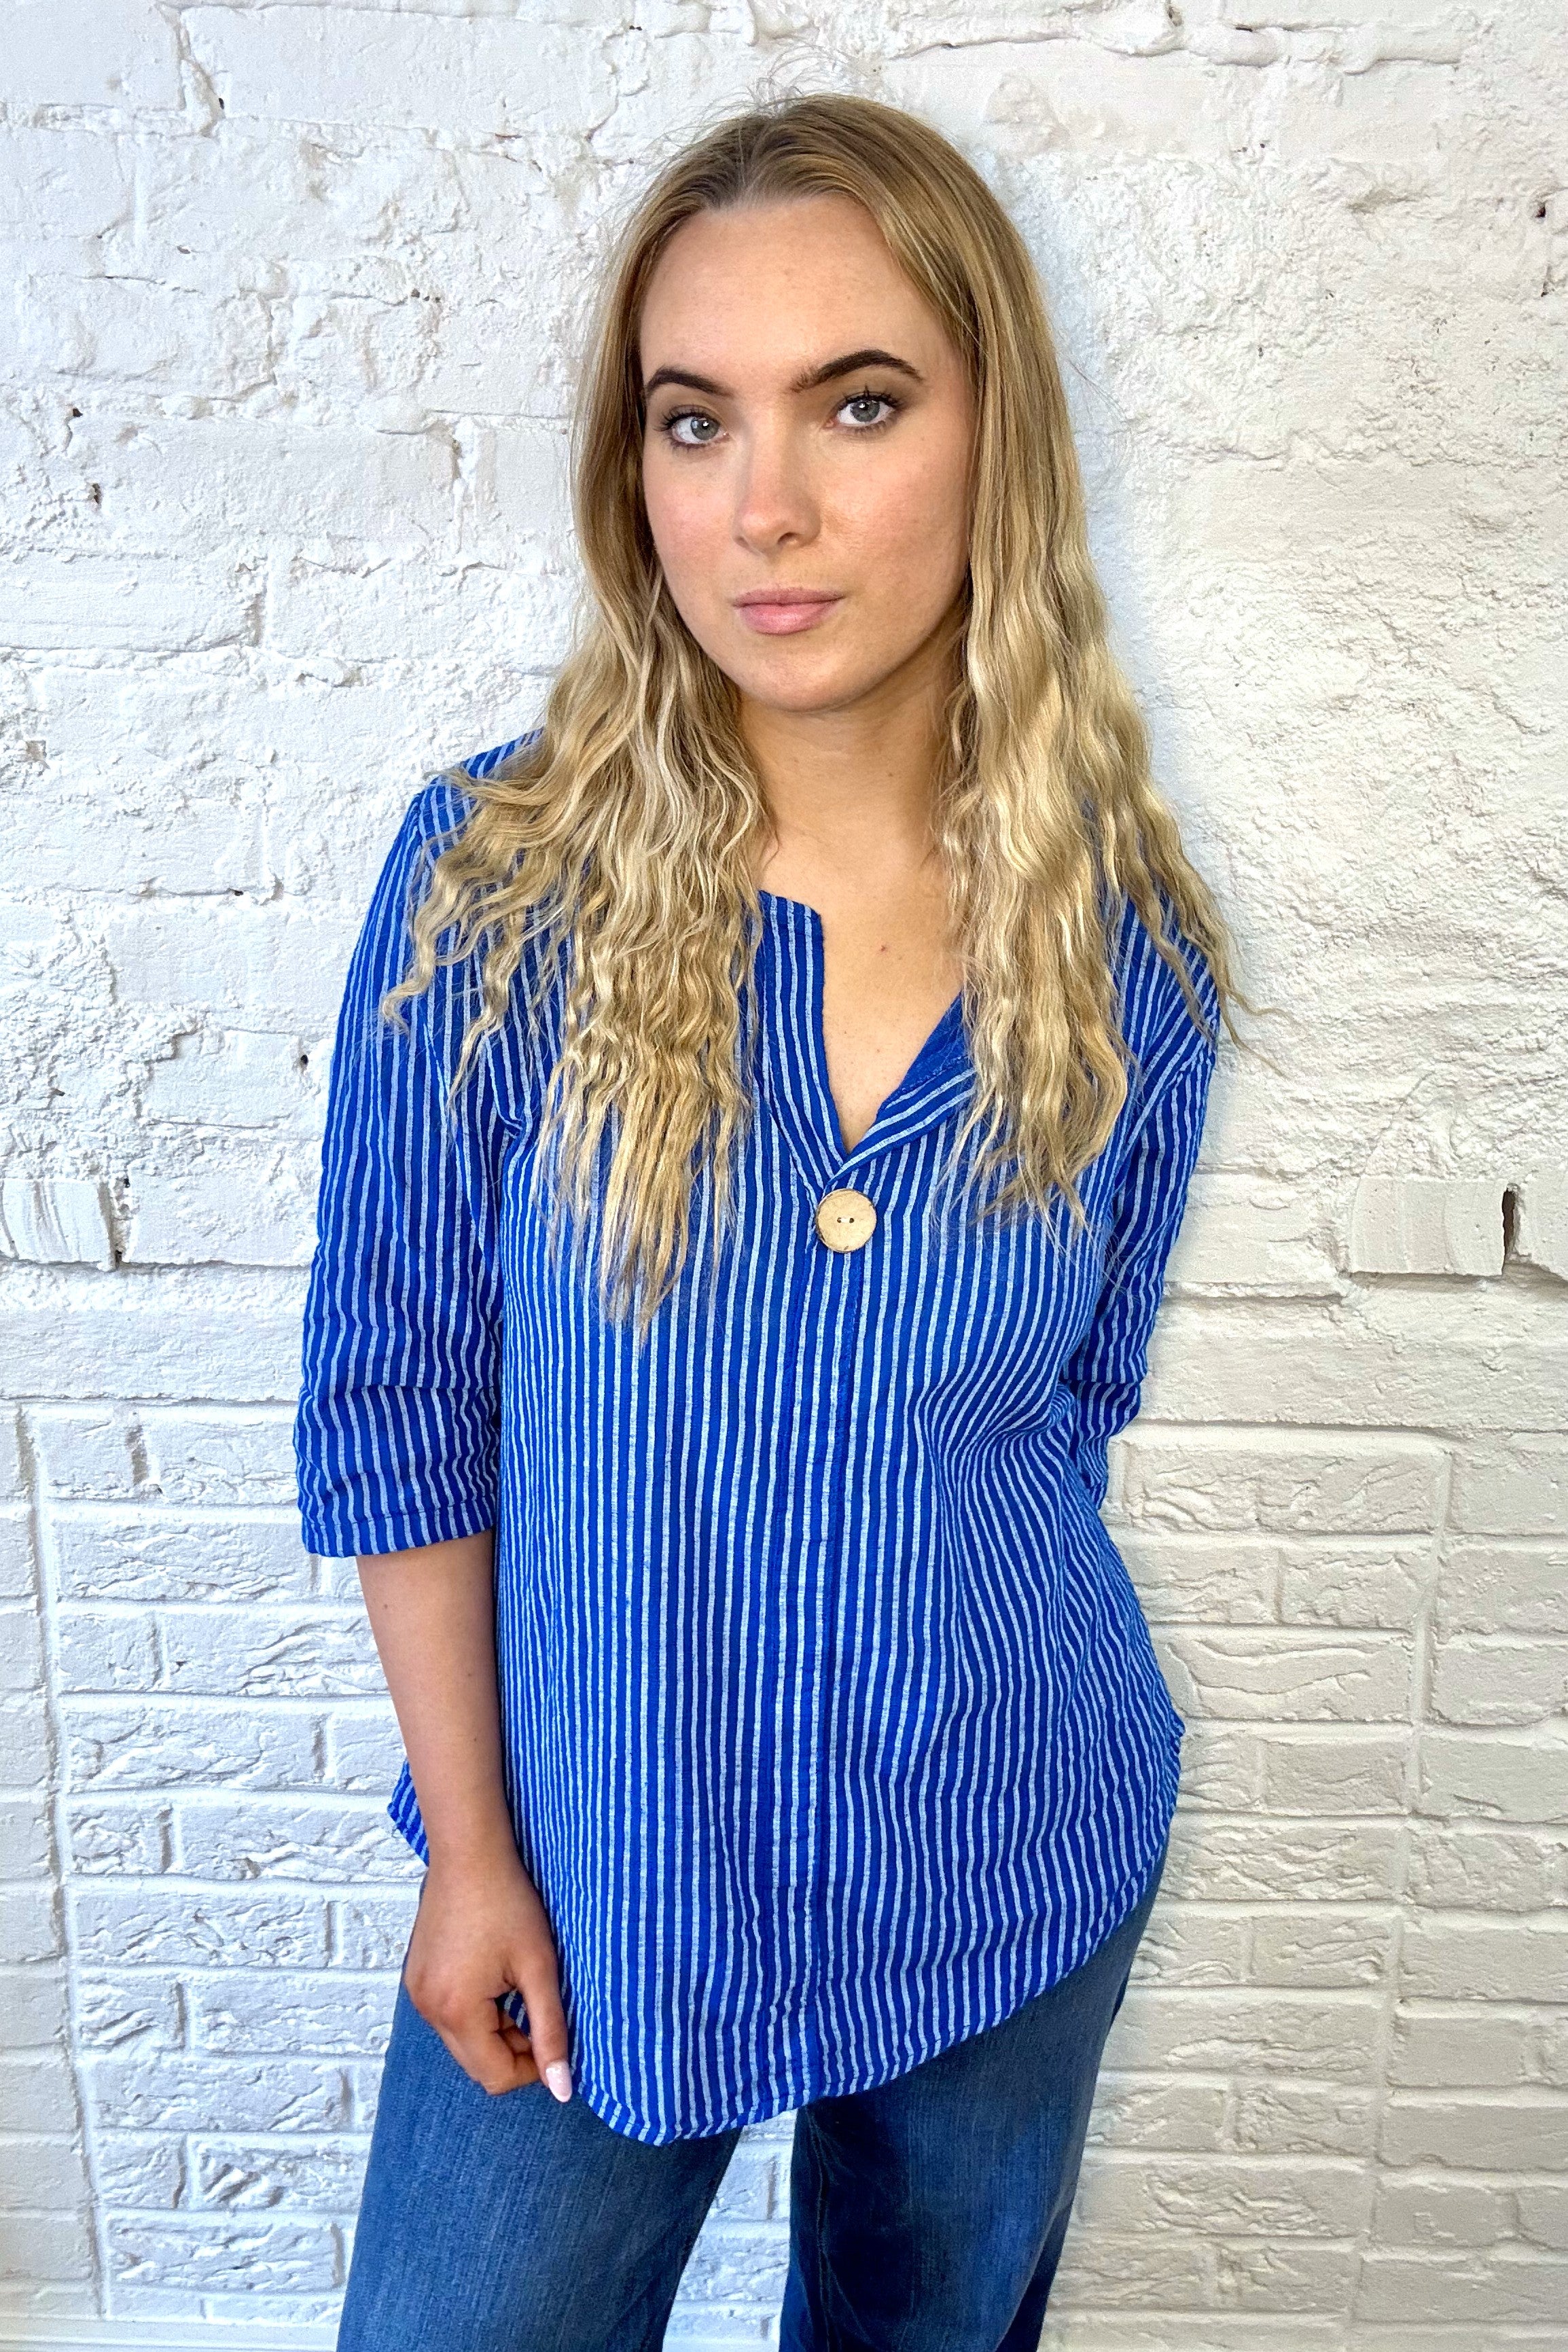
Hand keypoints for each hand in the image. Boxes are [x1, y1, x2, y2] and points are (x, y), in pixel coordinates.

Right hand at [402, 1834, 573, 2100]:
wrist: (469, 1854)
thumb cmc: (508, 1902)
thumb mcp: (539, 1967)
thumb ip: (551, 2031)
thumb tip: (563, 2090)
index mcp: (456, 2011)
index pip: (496, 2077)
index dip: (533, 2067)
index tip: (553, 2033)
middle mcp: (428, 2010)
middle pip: (477, 2064)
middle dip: (514, 2050)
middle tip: (538, 2006)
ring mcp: (417, 1994)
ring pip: (463, 2042)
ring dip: (495, 2030)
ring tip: (516, 1984)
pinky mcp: (416, 1979)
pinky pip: (449, 2016)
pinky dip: (475, 2012)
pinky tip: (493, 1975)